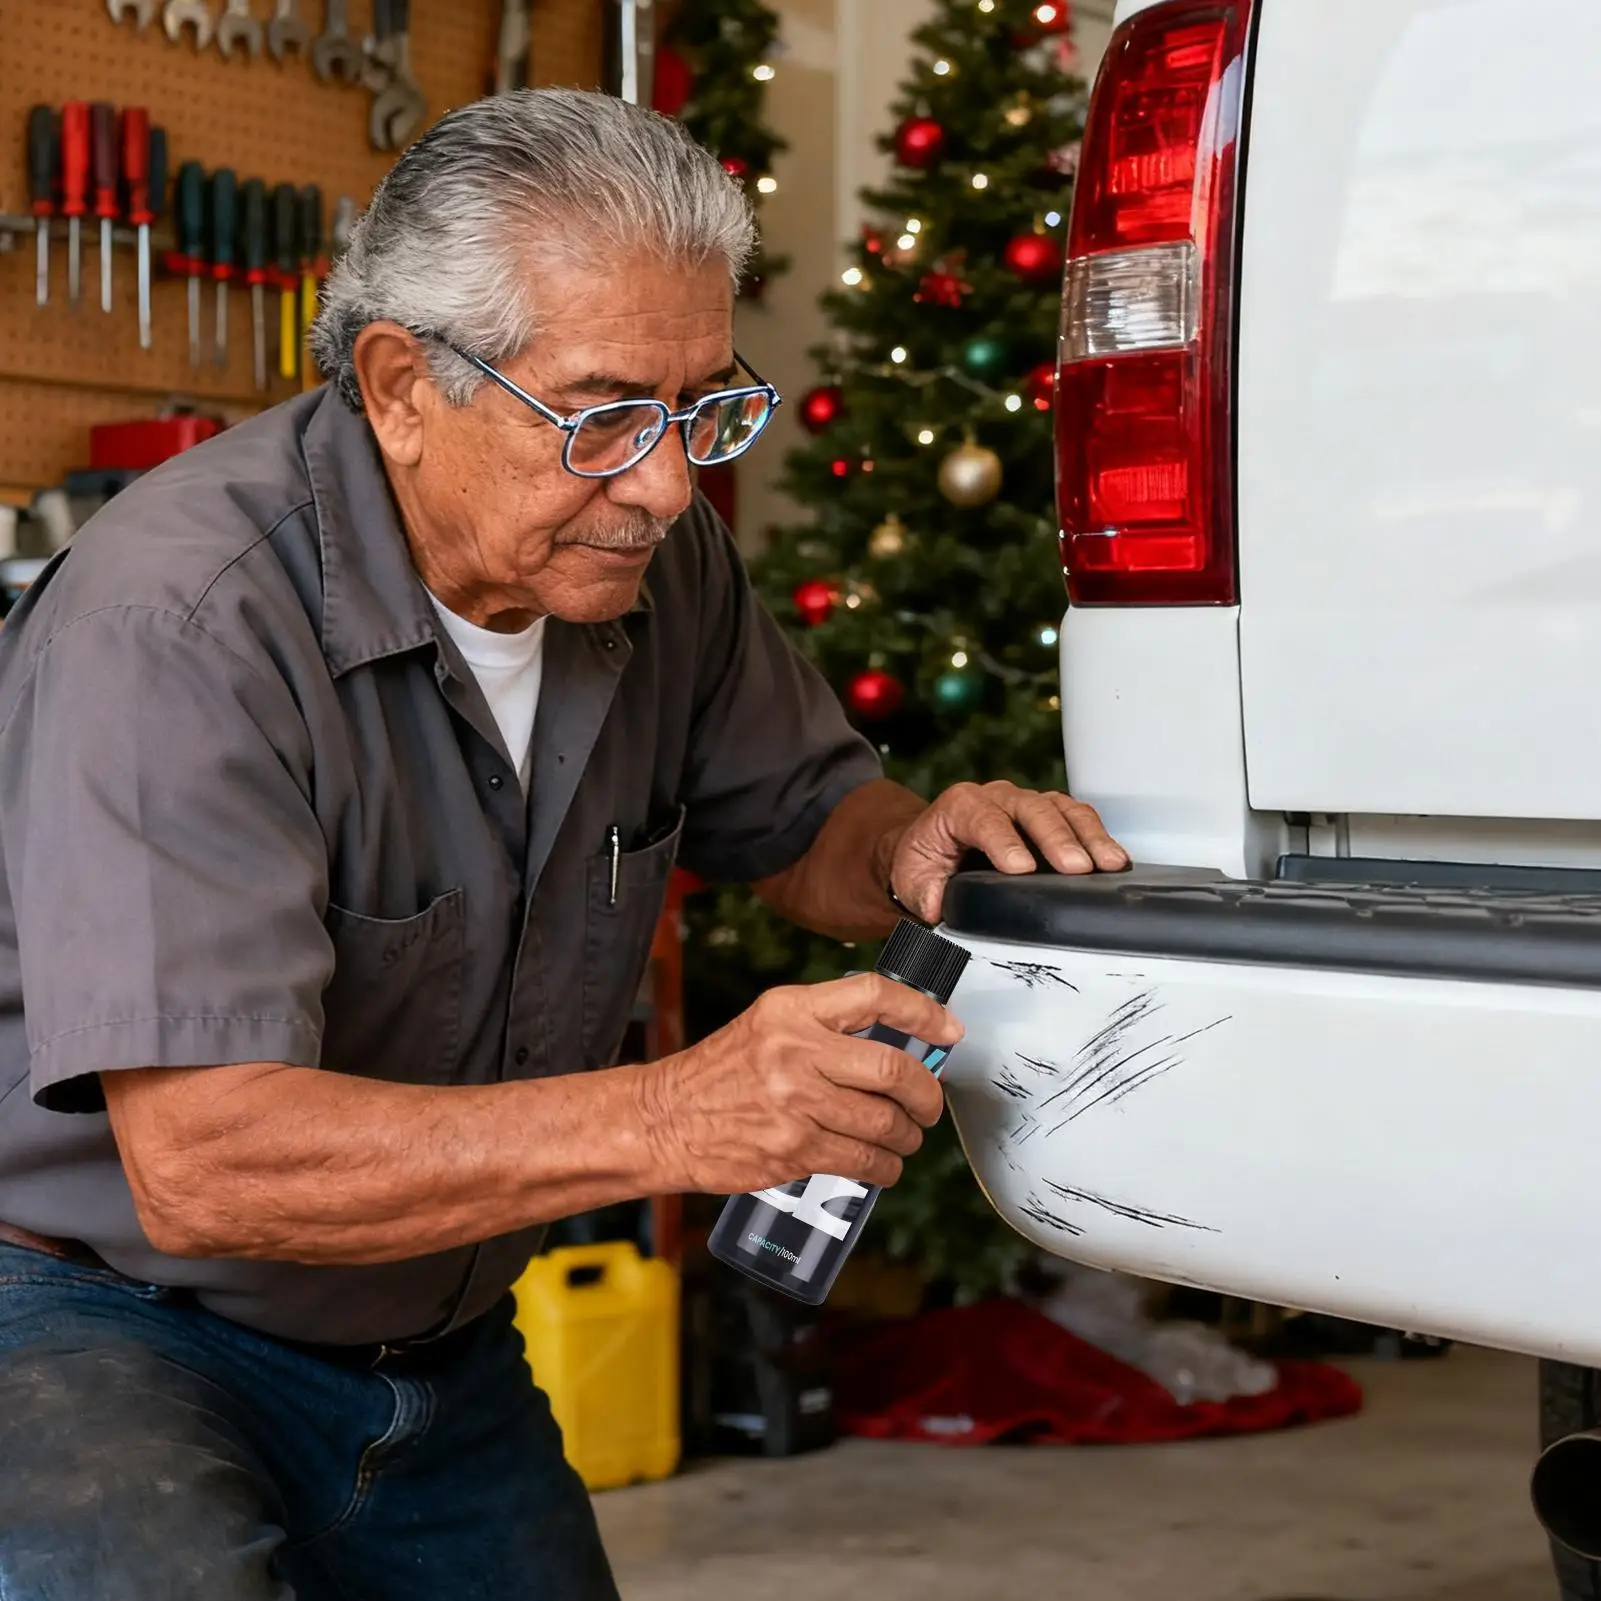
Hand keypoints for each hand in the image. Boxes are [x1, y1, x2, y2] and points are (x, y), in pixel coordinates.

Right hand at [637, 973, 959, 1194]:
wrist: (662, 1120)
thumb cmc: (720, 1074)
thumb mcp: (769, 1026)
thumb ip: (826, 1028)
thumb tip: (899, 1044)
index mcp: (791, 1010)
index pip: (873, 996)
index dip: (922, 1012)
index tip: (948, 1030)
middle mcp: (794, 1050)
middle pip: (891, 1069)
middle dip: (925, 1094)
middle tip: (928, 1105)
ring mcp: (794, 1102)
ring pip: (884, 1122)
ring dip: (906, 1136)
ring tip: (903, 1138)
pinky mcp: (792, 1149)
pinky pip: (861, 1160)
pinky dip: (884, 1167)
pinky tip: (882, 1165)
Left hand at [889, 779, 1127, 922]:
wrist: (934, 846)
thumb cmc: (927, 860)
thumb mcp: (913, 878)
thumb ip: (924, 892)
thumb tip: (939, 905)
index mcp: (959, 807)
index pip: (983, 818)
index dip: (1003, 842)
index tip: (1021, 869)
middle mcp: (996, 797)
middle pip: (1031, 809)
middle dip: (1056, 838)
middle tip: (1076, 868)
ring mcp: (1026, 803)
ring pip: (1061, 808)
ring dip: (1088, 835)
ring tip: (1110, 864)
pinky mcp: (1050, 815)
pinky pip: (1077, 817)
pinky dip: (1097, 836)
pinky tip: (1115, 860)